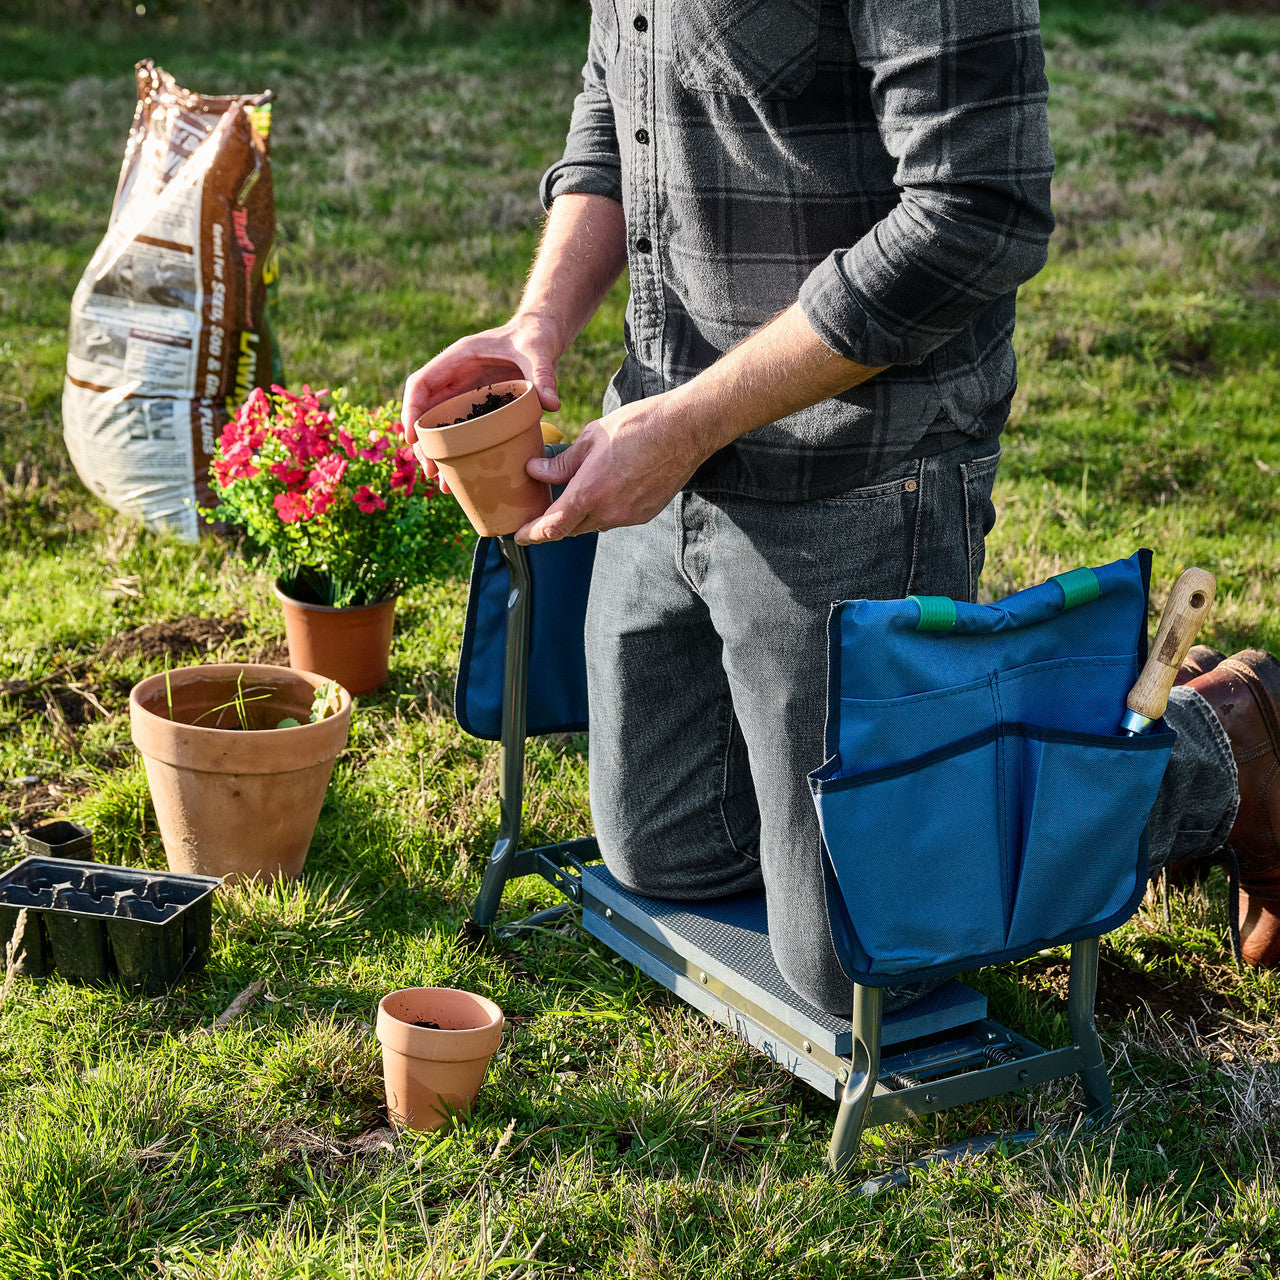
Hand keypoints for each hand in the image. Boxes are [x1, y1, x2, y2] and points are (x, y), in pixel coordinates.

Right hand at [400, 316, 564, 487]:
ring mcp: (466, 391)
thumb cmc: (535, 336)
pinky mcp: (479, 403)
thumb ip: (543, 374)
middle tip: (430, 472)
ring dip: (437, 452)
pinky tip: (462, 473)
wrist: (543, 335)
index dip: (412, 410)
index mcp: (459, 358)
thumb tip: (552, 404)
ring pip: (440, 424)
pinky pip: (461, 428)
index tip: (411, 437)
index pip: (421, 383)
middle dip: (423, 442)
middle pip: (426, 411)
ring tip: (443, 483)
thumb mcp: (539, 351)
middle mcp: (456, 376)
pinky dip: (457, 450)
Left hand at [515, 391, 722, 543]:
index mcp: (590, 492)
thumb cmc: (638, 426)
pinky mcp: (644, 514)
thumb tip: (535, 472)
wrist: (686, 430)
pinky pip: (614, 519)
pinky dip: (602, 510)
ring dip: (579, 515)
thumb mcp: (591, 437)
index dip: (532, 534)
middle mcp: (609, 511)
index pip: (552, 527)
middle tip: (539, 512)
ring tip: (573, 494)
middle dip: (553, 524)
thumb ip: (562, 462)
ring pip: (592, 524)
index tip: (519, 535)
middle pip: (570, 529)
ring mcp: (628, 515)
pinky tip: (604, 489)